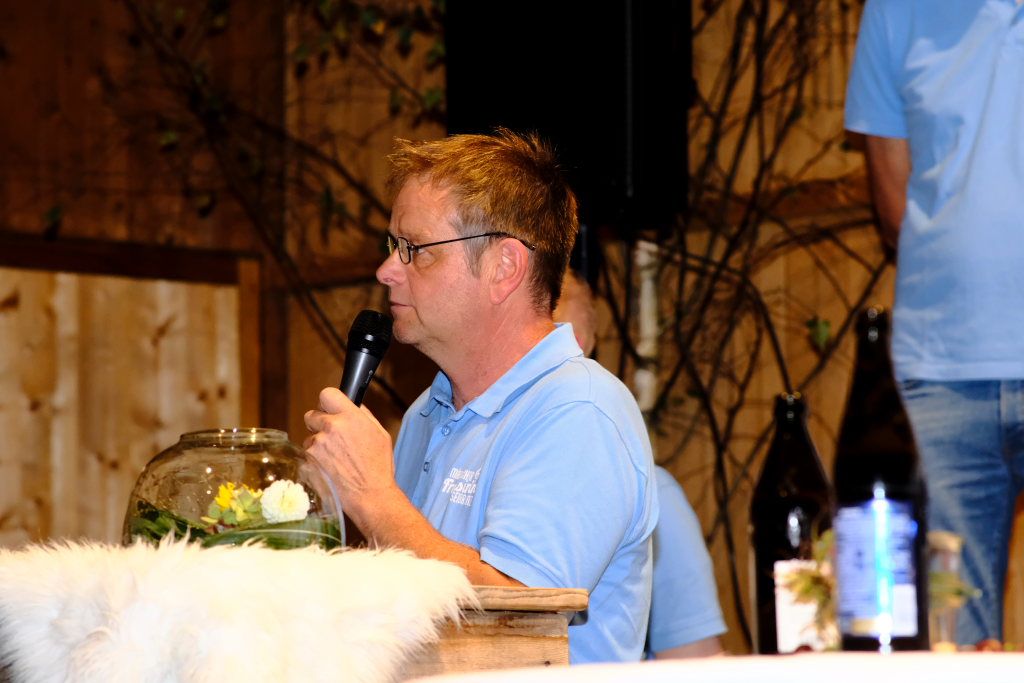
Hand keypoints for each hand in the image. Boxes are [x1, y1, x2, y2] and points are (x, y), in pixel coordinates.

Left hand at [303, 387, 395, 520]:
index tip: (330, 409)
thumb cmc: (379, 467)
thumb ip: (363, 415)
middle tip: (331, 437)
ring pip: (310, 437)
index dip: (327, 402)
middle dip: (319, 424)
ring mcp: (318, 444)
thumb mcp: (380, 434)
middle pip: (312, 414)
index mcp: (351, 416)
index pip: (327, 394)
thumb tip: (353, 405)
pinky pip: (307, 454)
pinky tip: (330, 468)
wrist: (370, 495)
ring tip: (335, 459)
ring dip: (318, 445)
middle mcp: (332, 426)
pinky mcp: (309, 460)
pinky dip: (315, 460)